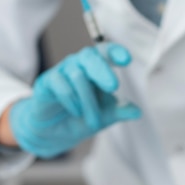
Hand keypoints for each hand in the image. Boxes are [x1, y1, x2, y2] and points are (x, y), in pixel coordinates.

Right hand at [9, 43, 140, 157]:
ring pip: (78, 76)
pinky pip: (61, 85)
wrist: (56, 132)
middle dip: (103, 70)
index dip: (116, 52)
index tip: (127, 59)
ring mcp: (62, 71)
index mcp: (96, 68)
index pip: (106, 52)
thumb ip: (121, 111)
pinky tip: (77, 112)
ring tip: (94, 121)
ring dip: (89, 101)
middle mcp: (79, 65)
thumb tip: (138, 112)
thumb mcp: (106, 116)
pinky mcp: (47, 82)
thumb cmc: (83, 116)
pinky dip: (71, 100)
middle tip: (114, 86)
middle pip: (90, 56)